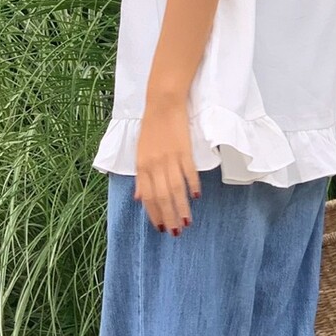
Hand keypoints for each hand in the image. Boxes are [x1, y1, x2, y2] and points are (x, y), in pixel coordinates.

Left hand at [135, 93, 200, 235]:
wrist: (162, 104)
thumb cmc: (150, 128)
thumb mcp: (139, 153)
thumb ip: (141, 177)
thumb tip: (139, 198)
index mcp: (142, 166)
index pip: (148, 196)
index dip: (154, 213)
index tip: (160, 227)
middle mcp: (154, 164)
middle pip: (162, 197)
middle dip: (169, 216)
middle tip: (176, 232)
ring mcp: (170, 158)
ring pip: (176, 189)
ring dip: (182, 207)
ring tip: (187, 222)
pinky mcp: (184, 150)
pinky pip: (189, 172)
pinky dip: (193, 185)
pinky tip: (196, 197)